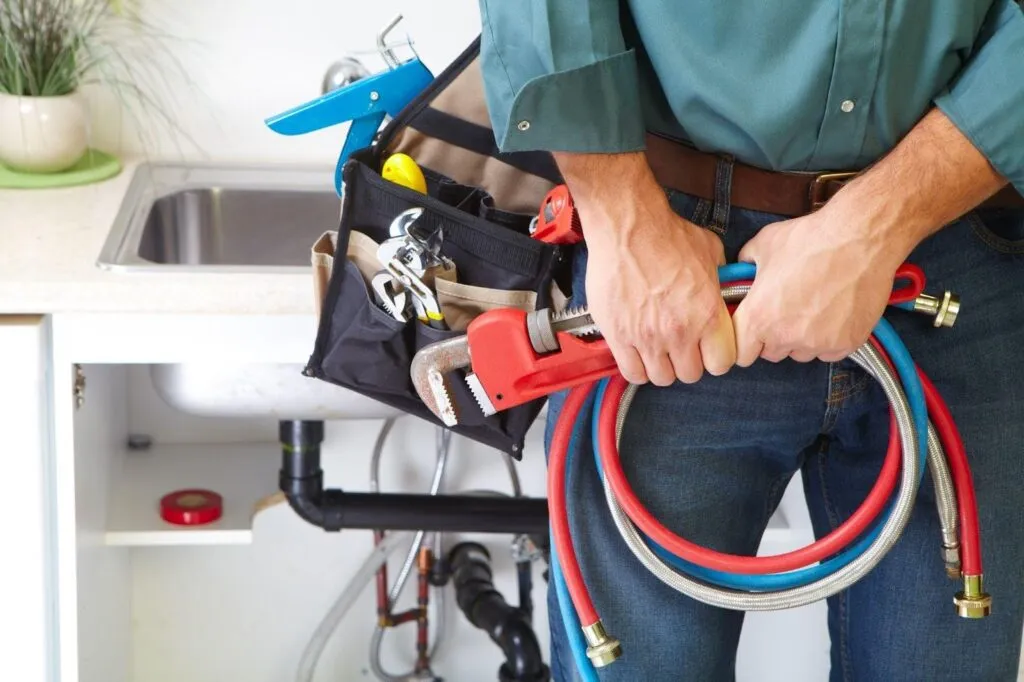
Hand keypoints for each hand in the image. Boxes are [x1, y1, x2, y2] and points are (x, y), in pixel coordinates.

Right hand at [580, 192, 736, 385]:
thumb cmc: (666, 234)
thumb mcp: (710, 252)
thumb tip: (723, 288)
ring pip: (661, 378)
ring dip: (662, 366)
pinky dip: (637, 368)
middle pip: (691, 374)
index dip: (716, 357)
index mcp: (707, 314)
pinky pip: (632, 373)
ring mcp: (647, 337)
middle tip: (681, 347)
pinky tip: (637, 352)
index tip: (709, 349)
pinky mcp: (619, 336)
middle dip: (688, 362)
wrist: (627, 227)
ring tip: (657, 350)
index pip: (722, 363)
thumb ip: (720, 279)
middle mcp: (680, 331)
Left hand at [731, 199, 907, 364]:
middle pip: (771, 353)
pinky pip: (829, 352)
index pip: (741, 353)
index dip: (746, 342)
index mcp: (758, 318)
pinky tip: (834, 313)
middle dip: (774, 337)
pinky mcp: (846, 344)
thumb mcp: (763, 245)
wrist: (859, 238)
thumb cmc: (810, 239)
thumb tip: (742, 271)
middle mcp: (785, 337)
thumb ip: (746, 264)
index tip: (753, 331)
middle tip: (786, 311)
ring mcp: (818, 344)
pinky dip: (829, 339)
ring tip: (813, 308)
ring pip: (801, 353)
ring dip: (802, 338)